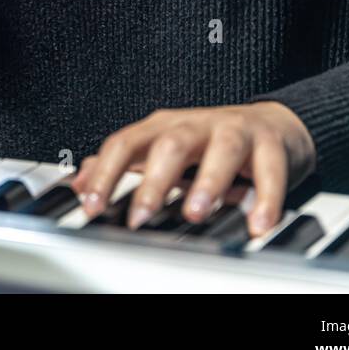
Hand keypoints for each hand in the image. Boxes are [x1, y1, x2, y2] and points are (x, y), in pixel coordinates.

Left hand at [70, 102, 315, 235]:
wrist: (270, 125)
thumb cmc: (207, 142)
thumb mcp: (160, 148)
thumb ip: (121, 164)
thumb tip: (78, 182)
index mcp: (163, 127)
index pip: (126, 142)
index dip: (107, 173)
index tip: (92, 205)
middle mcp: (196, 125)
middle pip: (171, 144)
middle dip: (154, 180)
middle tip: (141, 216)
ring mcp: (234, 130)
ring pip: (221, 149)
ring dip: (208, 182)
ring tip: (195, 213)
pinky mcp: (269, 144)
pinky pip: (270, 169)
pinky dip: (266, 198)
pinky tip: (258, 224)